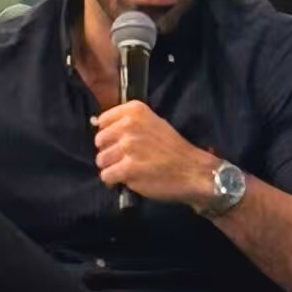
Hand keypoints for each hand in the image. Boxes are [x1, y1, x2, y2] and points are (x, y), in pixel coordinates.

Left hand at [93, 100, 215, 205]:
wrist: (193, 171)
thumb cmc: (174, 150)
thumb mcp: (154, 124)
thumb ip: (129, 123)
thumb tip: (97, 126)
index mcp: (135, 111)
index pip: (102, 120)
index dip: (109, 136)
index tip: (119, 143)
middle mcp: (129, 125)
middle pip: (99, 141)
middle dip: (109, 153)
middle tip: (124, 160)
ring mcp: (128, 147)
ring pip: (101, 160)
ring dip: (111, 168)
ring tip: (127, 171)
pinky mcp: (128, 168)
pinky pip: (106, 176)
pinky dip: (114, 181)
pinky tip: (127, 180)